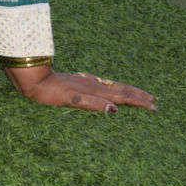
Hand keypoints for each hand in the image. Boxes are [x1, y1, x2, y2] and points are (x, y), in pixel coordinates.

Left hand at [6, 66, 155, 111]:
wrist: (31, 77)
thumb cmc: (48, 91)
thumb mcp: (70, 100)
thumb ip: (91, 103)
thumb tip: (114, 109)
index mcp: (93, 89)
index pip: (121, 95)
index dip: (138, 100)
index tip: (154, 106)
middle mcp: (92, 84)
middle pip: (120, 89)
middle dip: (138, 95)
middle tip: (154, 100)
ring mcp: (85, 82)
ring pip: (111, 86)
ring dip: (127, 91)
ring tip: (139, 94)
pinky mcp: (77, 81)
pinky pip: (101, 85)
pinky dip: (112, 88)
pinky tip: (109, 88)